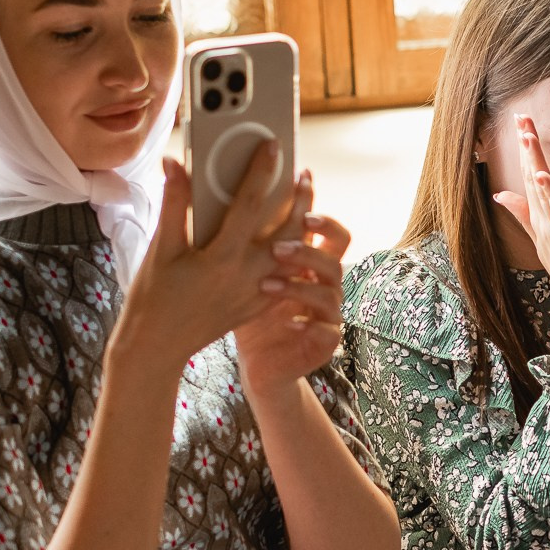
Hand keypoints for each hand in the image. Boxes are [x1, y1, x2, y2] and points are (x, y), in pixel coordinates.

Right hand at [117, 141, 298, 369]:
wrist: (156, 347)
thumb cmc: (153, 297)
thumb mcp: (160, 249)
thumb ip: (173, 204)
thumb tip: (174, 163)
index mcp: (221, 258)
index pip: (250, 204)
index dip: (262, 171)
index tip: (273, 146)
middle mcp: (246, 276)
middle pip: (287, 230)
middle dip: (299, 198)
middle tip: (304, 172)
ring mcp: (256, 293)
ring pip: (293, 254)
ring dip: (302, 226)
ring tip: (306, 201)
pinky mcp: (258, 305)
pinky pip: (287, 276)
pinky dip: (296, 254)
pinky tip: (297, 237)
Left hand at [235, 181, 351, 397]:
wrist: (256, 363)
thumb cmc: (248, 312)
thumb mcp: (242, 273)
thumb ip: (241, 242)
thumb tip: (212, 200)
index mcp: (308, 262)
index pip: (325, 230)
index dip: (318, 211)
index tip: (301, 186)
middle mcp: (325, 283)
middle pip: (337, 253)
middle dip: (313, 243)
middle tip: (281, 241)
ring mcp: (329, 312)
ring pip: (331, 289)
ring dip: (301, 282)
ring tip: (267, 282)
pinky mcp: (325, 341)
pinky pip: (326, 328)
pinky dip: (307, 320)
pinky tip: (288, 319)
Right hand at [494, 116, 549, 331]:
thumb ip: (528, 219)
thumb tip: (502, 197)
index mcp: (542, 225)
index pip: (528, 183)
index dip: (524, 154)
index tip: (520, 126)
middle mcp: (544, 226)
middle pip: (530, 179)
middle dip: (525, 147)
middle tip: (518, 115)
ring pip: (541, 191)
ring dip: (533, 160)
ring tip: (526, 133)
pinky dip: (549, 193)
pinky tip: (541, 174)